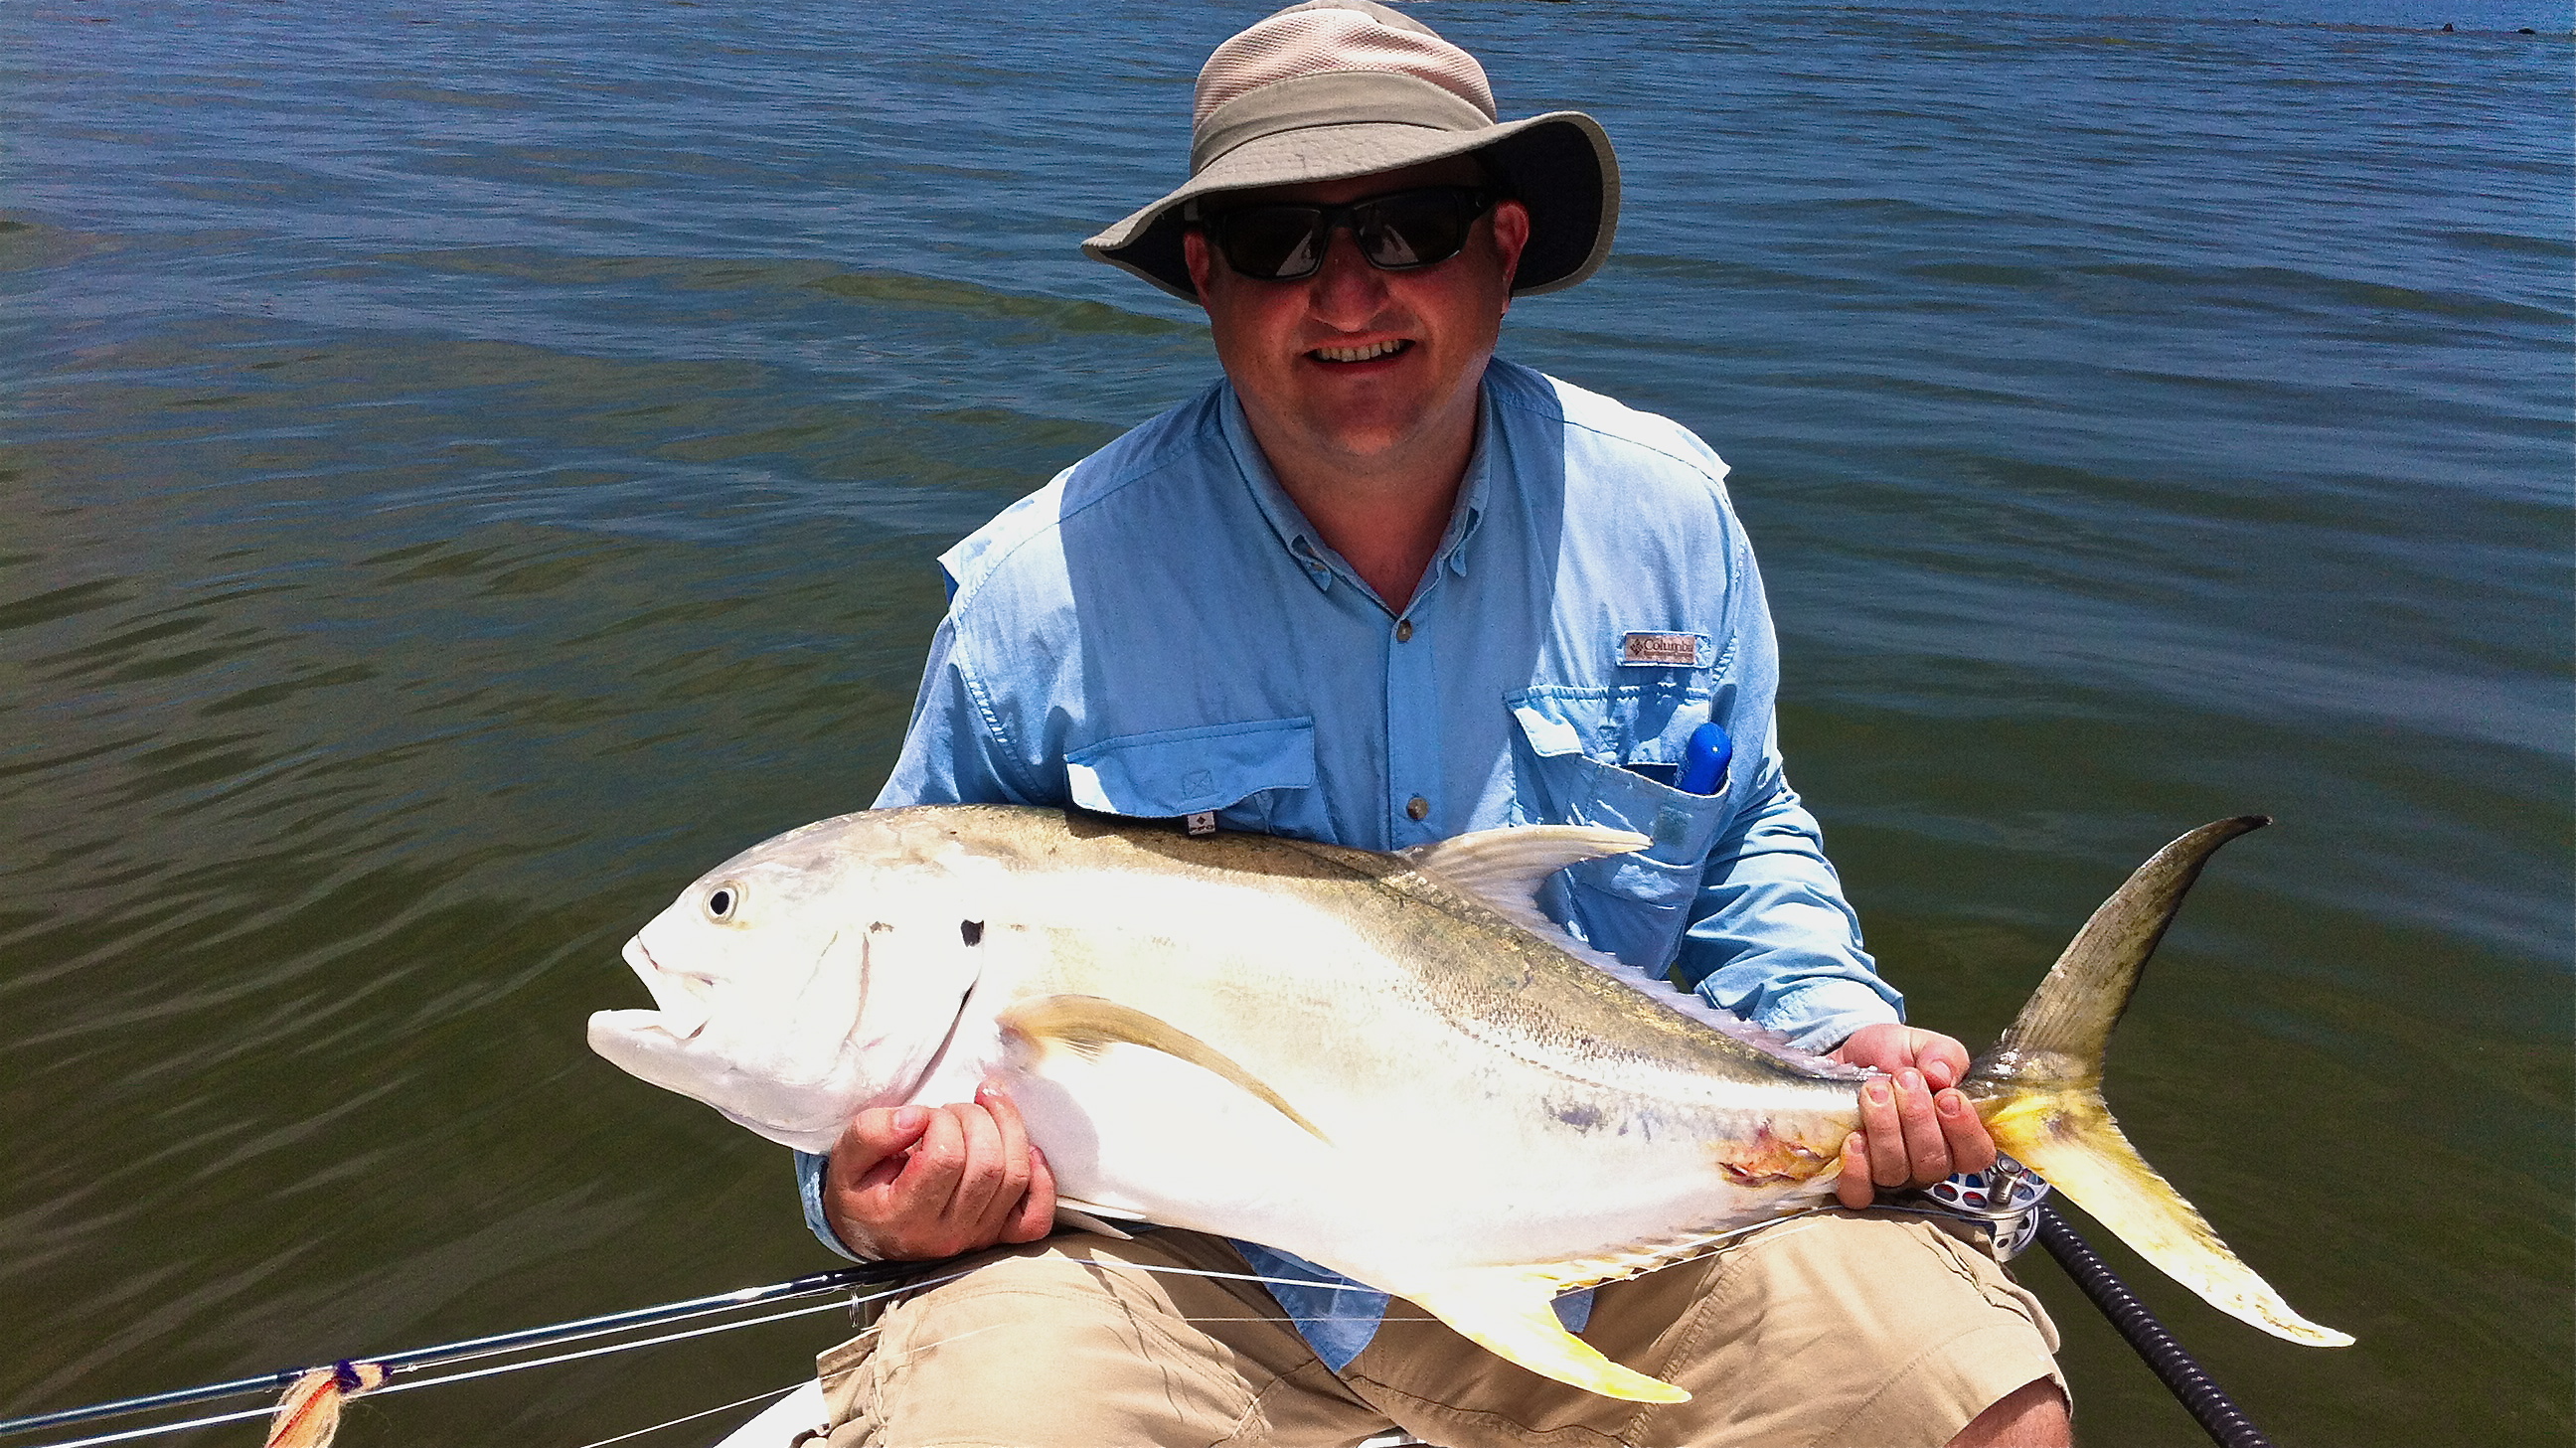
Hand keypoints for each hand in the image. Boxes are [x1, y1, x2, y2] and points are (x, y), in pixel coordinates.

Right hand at [822, 1081, 1057, 1259]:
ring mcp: (977, 1236)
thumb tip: (915, 1119)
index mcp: (905, 1216)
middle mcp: (947, 1234)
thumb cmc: (861, 1190)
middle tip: (951, 1110)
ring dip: (1008, 1128)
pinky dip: (1041, 1180)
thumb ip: (871, 1133)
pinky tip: (1024, 1149)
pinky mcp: (998, 1235)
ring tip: (983, 1110)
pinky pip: (1036, 1217)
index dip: (940, 1121)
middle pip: (989, 1165)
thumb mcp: (845, 1159)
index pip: (946, 1157)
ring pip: (1016, 1177)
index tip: (923, 1115)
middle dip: (976, 1119)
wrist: (868, 1231)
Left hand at [1826, 1024, 1995, 1208]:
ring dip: (1885, 1129)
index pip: (1976, 1154)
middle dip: (1918, 1118)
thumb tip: (1941, 1074)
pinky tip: (1854, 1139)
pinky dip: (1857, 1171)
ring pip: (1895, 1172)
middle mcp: (1926, 1162)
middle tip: (1903, 1080)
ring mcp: (1891, 1174)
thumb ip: (1942, 1054)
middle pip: (1933, 1163)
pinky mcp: (1856, 1178)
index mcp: (1955, 1135)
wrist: (1846, 1056)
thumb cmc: (1893, 1056)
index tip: (1947, 1096)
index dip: (1965, 1131)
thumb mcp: (1921, 1043)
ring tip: (1873, 1091)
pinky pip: (1860, 1194)